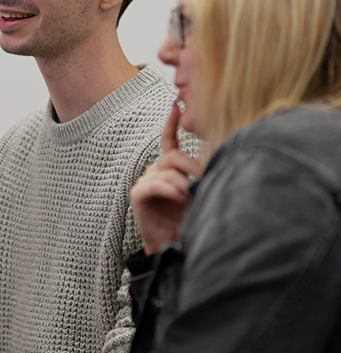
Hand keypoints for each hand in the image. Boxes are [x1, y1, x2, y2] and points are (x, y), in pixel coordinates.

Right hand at [130, 102, 201, 254]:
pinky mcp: (138, 195)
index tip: (176, 105)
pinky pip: (153, 184)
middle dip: (191, 165)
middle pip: (172, 155)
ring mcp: (145, 182)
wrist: (175, 247)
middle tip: (203, 179)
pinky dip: (168, 188)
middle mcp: (155, 171)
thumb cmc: (189, 219)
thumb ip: (200, 176)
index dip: (171, 123)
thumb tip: (212, 161)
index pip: (168, 140)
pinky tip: (179, 195)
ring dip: (182, 182)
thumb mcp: (199, 192)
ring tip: (191, 195)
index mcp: (169, 168)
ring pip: (166, 169)